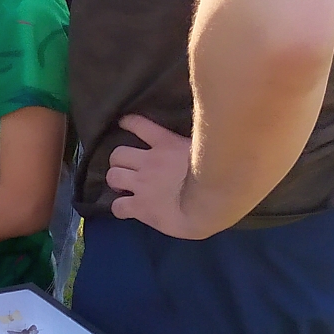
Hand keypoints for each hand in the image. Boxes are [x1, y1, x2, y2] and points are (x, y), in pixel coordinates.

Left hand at [105, 115, 216, 238]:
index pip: (139, 125)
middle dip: (119, 161)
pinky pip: (118, 206)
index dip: (128, 123)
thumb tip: (208, 135)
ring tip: (122, 187)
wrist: (212, 204)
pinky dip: (119, 208)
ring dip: (116, 181)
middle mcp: (150, 162)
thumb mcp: (208, 148)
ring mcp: (142, 185)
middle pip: (118, 154)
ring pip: (113, 176)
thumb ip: (199, 142)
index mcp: (167, 145)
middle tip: (127, 169)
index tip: (123, 123)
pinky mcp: (141, 206)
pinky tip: (124, 209)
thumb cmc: (219, 175)